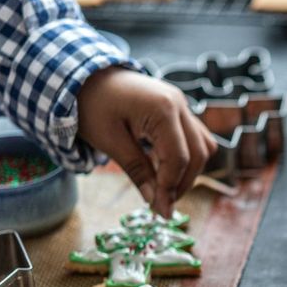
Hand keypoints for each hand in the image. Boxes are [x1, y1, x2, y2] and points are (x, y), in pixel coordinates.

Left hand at [77, 67, 216, 217]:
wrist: (83, 75)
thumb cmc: (92, 105)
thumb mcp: (109, 141)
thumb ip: (138, 171)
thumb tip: (157, 203)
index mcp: (163, 109)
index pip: (178, 158)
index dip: (170, 188)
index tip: (159, 211)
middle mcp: (179, 104)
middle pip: (198, 153)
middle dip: (183, 183)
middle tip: (162, 204)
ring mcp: (181, 104)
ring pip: (203, 145)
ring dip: (189, 171)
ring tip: (165, 189)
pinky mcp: (177, 108)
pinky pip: (194, 137)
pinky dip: (185, 157)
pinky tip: (164, 170)